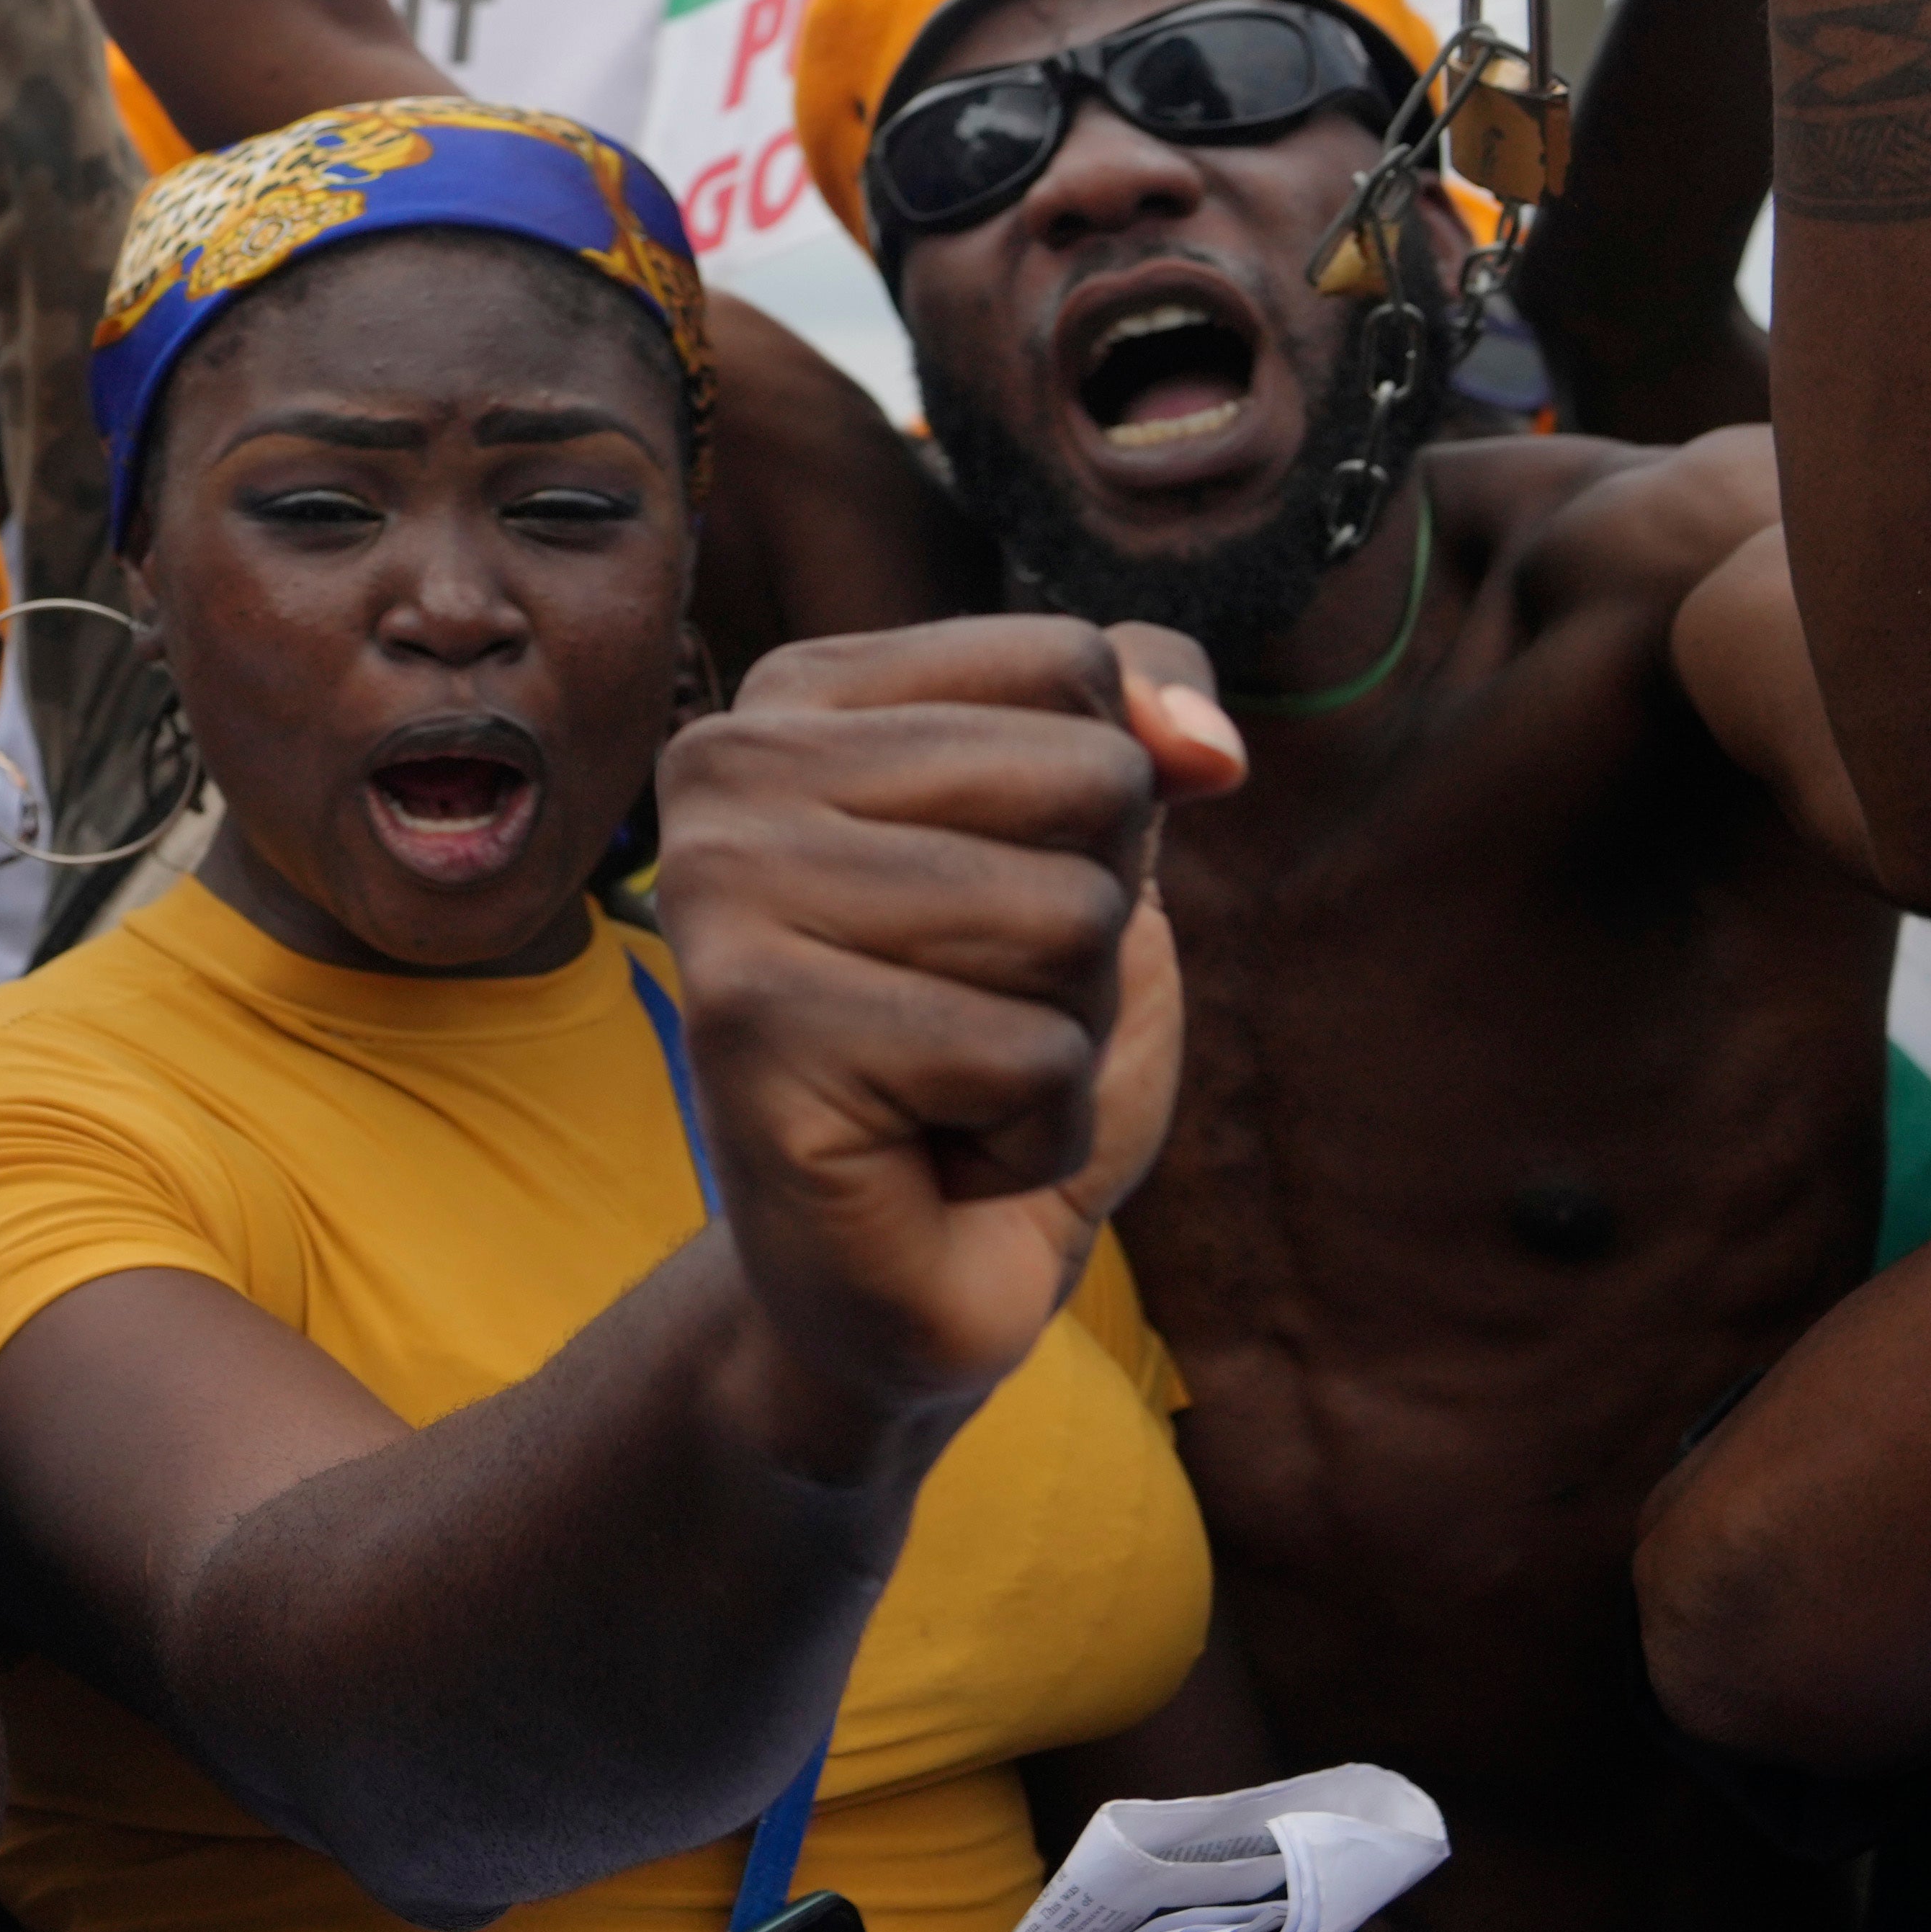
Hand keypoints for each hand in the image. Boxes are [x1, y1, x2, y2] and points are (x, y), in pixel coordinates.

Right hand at [652, 618, 1232, 1449]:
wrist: (920, 1269)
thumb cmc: (997, 1047)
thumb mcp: (1097, 854)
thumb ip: (1140, 735)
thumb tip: (1209, 747)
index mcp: (794, 697)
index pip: (1068, 662)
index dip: (1104, 806)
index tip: (996, 892)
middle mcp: (725, 767)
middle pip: (1086, 782)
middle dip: (1091, 931)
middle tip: (977, 1008)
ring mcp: (721, 896)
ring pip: (1065, 921)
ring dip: (1062, 1036)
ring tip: (955, 1081)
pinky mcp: (752, 1033)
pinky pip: (1028, 1057)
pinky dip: (1030, 1134)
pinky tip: (936, 1151)